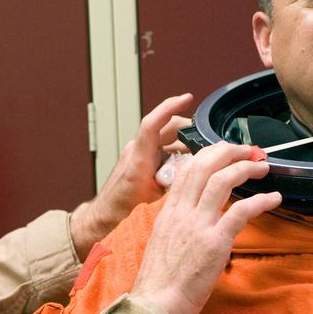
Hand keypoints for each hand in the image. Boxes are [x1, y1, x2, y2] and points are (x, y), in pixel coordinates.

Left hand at [70, 94, 193, 257]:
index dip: (169, 107)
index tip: (186, 98)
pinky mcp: (143, 160)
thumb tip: (191, 172)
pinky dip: (177, 157)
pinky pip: (164, 151)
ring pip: (169, 141)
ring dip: (185, 148)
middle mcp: (138, 150)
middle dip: (189, 132)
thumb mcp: (150, 197)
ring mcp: (140, 154)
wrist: (105, 215)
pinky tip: (185, 170)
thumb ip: (170, 182)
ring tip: (199, 161)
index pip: (152, 124)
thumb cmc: (120, 209)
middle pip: (167, 129)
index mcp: (138, 157)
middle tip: (207, 141)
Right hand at [130, 142, 280, 313]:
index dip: (208, 155)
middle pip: (205, 165)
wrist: (155, 303)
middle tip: (247, 151)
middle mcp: (181, 212)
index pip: (188, 170)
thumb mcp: (162, 243)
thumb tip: (192, 222)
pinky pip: (241, 211)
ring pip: (223, 180)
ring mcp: (198, 225)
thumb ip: (177, 226)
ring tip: (262, 167)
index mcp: (168, 212)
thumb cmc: (158, 282)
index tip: (224, 153)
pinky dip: (261, 201)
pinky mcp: (215, 242)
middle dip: (229, 151)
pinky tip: (273, 198)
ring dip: (246, 169)